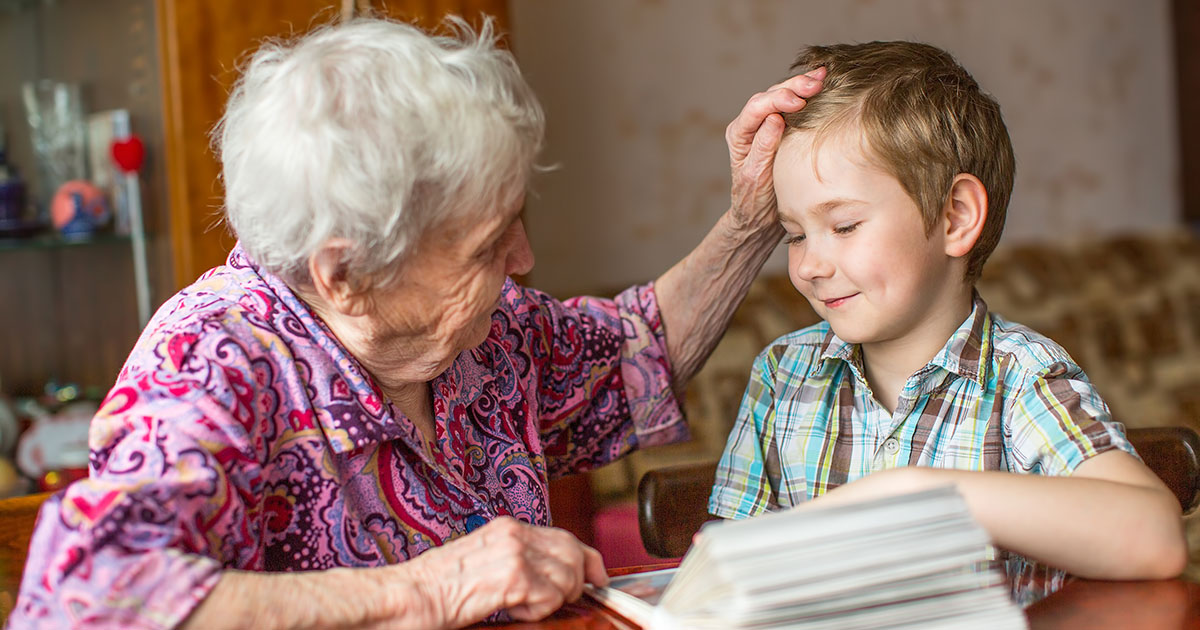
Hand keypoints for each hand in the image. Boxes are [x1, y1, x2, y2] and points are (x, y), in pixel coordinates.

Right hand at [403, 516, 608, 627]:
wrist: (405, 597)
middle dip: (576, 581)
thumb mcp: (482, 562)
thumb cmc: (434, 588)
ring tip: (520, 607)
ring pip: (567, 576)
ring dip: (553, 600)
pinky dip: (537, 612)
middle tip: (558, 602)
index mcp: (506, 527)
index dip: (587, 559)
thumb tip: (550, 575)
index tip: (597, 578)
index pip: (564, 536)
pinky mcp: (514, 577)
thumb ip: (516, 560)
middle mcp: (514, 533)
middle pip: (573, 551)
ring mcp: (515, 553)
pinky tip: (510, 611)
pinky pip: (550, 597)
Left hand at [726, 67, 826, 231]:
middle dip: (793, 86)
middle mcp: (750, 125)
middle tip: (817, 83)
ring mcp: (765, 124)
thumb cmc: (755, 200)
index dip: (777, 100)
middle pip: (769, 96)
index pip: (756, 108)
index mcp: (739, 134)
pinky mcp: (782, 128)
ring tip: (823, 77)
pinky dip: (806, 94)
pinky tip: (822, 83)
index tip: (798, 102)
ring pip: (781, 96)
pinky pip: (792, 106)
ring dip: (802, 85)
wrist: (762, 216)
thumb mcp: (757, 176)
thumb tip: (775, 119)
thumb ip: (763, 147)